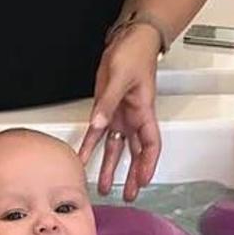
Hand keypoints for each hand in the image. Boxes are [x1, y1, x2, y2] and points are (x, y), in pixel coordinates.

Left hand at [77, 25, 162, 201]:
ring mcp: (120, 114)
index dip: (148, 164)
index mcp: (143, 112)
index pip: (150, 145)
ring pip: (116, 147)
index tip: (144, 181)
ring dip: (110, 167)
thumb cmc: (134, 54)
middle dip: (131, 175)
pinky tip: (82, 157)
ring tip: (103, 186)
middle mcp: (134, 117)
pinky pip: (98, 132)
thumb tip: (99, 125)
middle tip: (128, 194)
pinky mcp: (107, 109)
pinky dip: (91, 146)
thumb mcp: (120, 78)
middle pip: (134, 152)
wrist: (127, 39)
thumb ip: (107, 104)